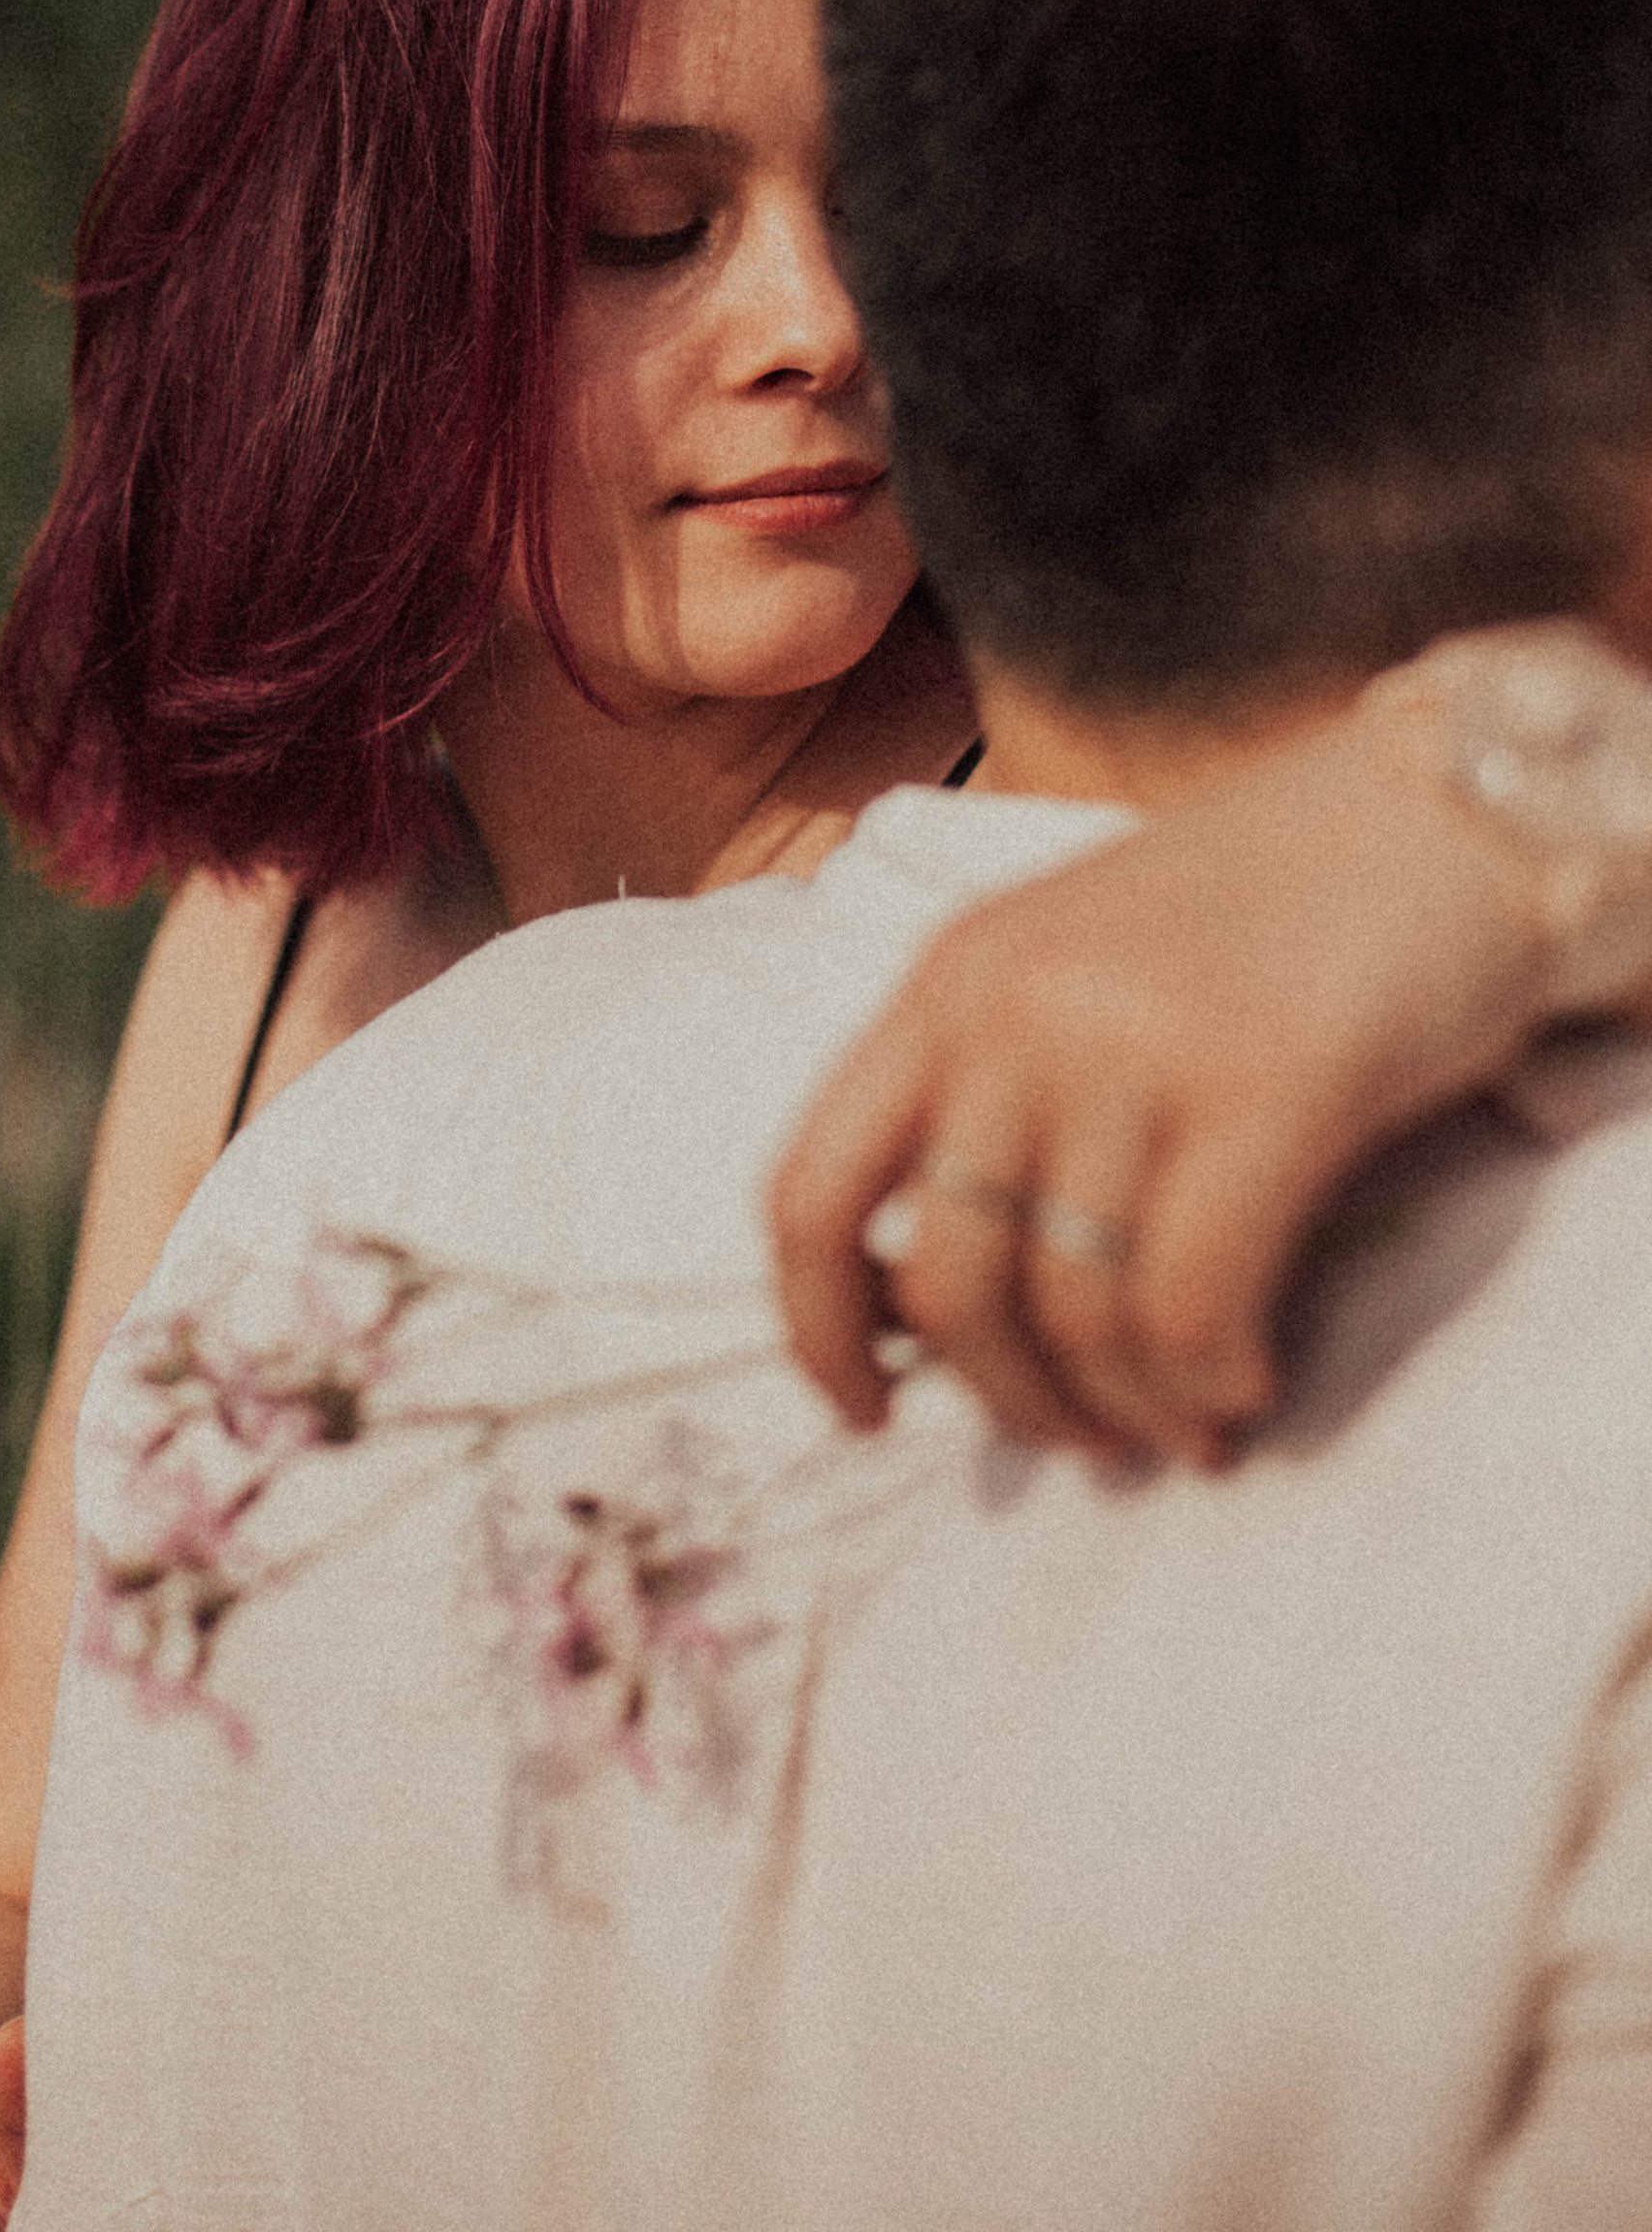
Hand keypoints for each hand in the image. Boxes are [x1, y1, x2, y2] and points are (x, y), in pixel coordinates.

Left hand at [767, 696, 1556, 1464]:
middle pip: (944, 1283)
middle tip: (1079, 1437)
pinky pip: (1189, 1304)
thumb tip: (931, 1311)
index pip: (808, 1188)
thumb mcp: (1076, 968)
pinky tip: (1244, 1382)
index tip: (864, 1413)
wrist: (1438, 809)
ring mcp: (1134, 1043)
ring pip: (1074, 1314)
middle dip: (1006, 1400)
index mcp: (947, 979)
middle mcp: (1014, 1008)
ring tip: (1183, 1423)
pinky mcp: (1265, 1086)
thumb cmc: (1260, 908)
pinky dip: (1208, 1380)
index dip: (817, 1330)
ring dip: (1127, 1410)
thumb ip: (995, 1097)